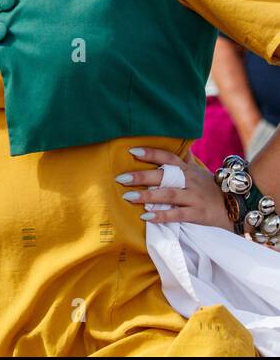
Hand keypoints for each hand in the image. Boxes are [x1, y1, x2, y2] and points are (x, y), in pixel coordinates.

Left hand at [115, 146, 232, 230]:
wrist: (238, 207)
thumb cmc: (210, 188)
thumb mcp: (197, 172)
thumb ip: (182, 161)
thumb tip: (169, 143)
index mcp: (188, 169)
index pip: (168, 157)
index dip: (151, 153)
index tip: (132, 151)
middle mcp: (191, 181)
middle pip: (165, 176)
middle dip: (142, 176)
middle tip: (121, 178)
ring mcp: (195, 197)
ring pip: (170, 195)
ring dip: (148, 195)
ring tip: (128, 196)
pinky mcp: (199, 214)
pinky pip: (179, 214)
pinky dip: (162, 215)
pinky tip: (146, 216)